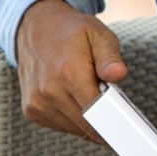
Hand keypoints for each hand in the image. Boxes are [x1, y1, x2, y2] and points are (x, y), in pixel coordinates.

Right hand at [14, 0, 125, 142]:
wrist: (35, 27)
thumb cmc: (70, 32)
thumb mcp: (97, 35)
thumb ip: (110, 57)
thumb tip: (118, 74)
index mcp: (68, 72)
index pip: (98, 113)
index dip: (115, 119)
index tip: (125, 121)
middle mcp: (49, 90)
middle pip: (88, 125)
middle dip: (103, 118)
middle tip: (108, 99)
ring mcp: (37, 102)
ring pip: (75, 129)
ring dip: (87, 120)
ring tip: (87, 93)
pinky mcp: (31, 110)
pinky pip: (61, 126)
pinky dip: (72, 118)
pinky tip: (72, 99)